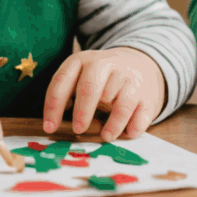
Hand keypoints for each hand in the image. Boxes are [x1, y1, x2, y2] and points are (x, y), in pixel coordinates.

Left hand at [43, 47, 165, 140]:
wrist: (141, 64)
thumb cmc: (103, 79)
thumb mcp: (82, 75)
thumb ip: (68, 94)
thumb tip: (53, 124)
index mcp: (83, 60)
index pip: (62, 81)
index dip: (53, 106)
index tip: (49, 128)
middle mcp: (106, 64)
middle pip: (91, 87)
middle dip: (82, 111)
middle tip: (78, 130)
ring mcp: (129, 77)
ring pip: (121, 102)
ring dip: (113, 123)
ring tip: (106, 136)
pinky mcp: (147, 93)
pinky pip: (141, 113)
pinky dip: (134, 126)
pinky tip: (128, 133)